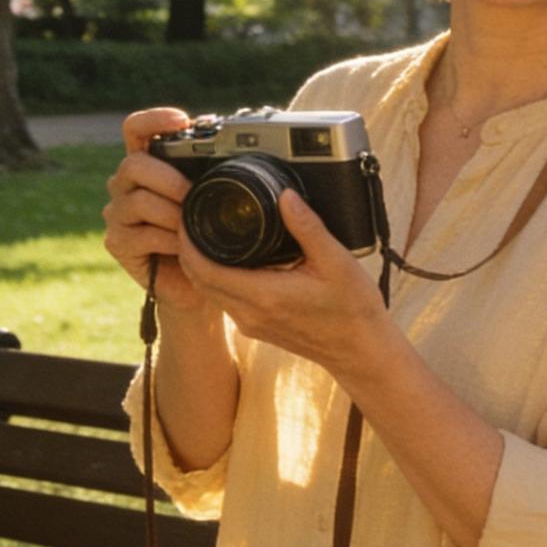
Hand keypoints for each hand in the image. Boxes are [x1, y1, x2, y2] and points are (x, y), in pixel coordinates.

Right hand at [103, 107, 205, 316]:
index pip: (135, 129)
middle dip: (169, 179)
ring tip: (192, 226)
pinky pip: (141, 235)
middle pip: (134, 165)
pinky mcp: (117, 243)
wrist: (201, 283)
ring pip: (138, 201)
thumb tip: (239, 149)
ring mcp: (117, 213)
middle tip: (194, 195)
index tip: (182, 120)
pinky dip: (168, 240)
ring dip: (172, 214)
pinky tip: (184, 247)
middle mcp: (125, 184)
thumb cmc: (209, 235)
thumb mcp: (213, 197)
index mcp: (148, 164)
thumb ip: (211, 172)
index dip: (153, 119)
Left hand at [176, 188, 394, 382]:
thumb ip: (308, 227)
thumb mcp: (337, 261)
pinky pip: (223, 300)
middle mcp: (250, 313)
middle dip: (187, 249)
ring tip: (204, 232)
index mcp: (264, 295)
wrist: (360, 351)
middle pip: (198, 279)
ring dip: (198, 264)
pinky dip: (214, 277)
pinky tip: (226, 258)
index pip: (205, 269)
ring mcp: (250, 324)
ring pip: (208, 291)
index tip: (187, 215)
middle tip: (191, 216)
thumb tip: (285, 195)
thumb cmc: (352, 309)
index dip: (188, 242)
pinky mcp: (256, 328)